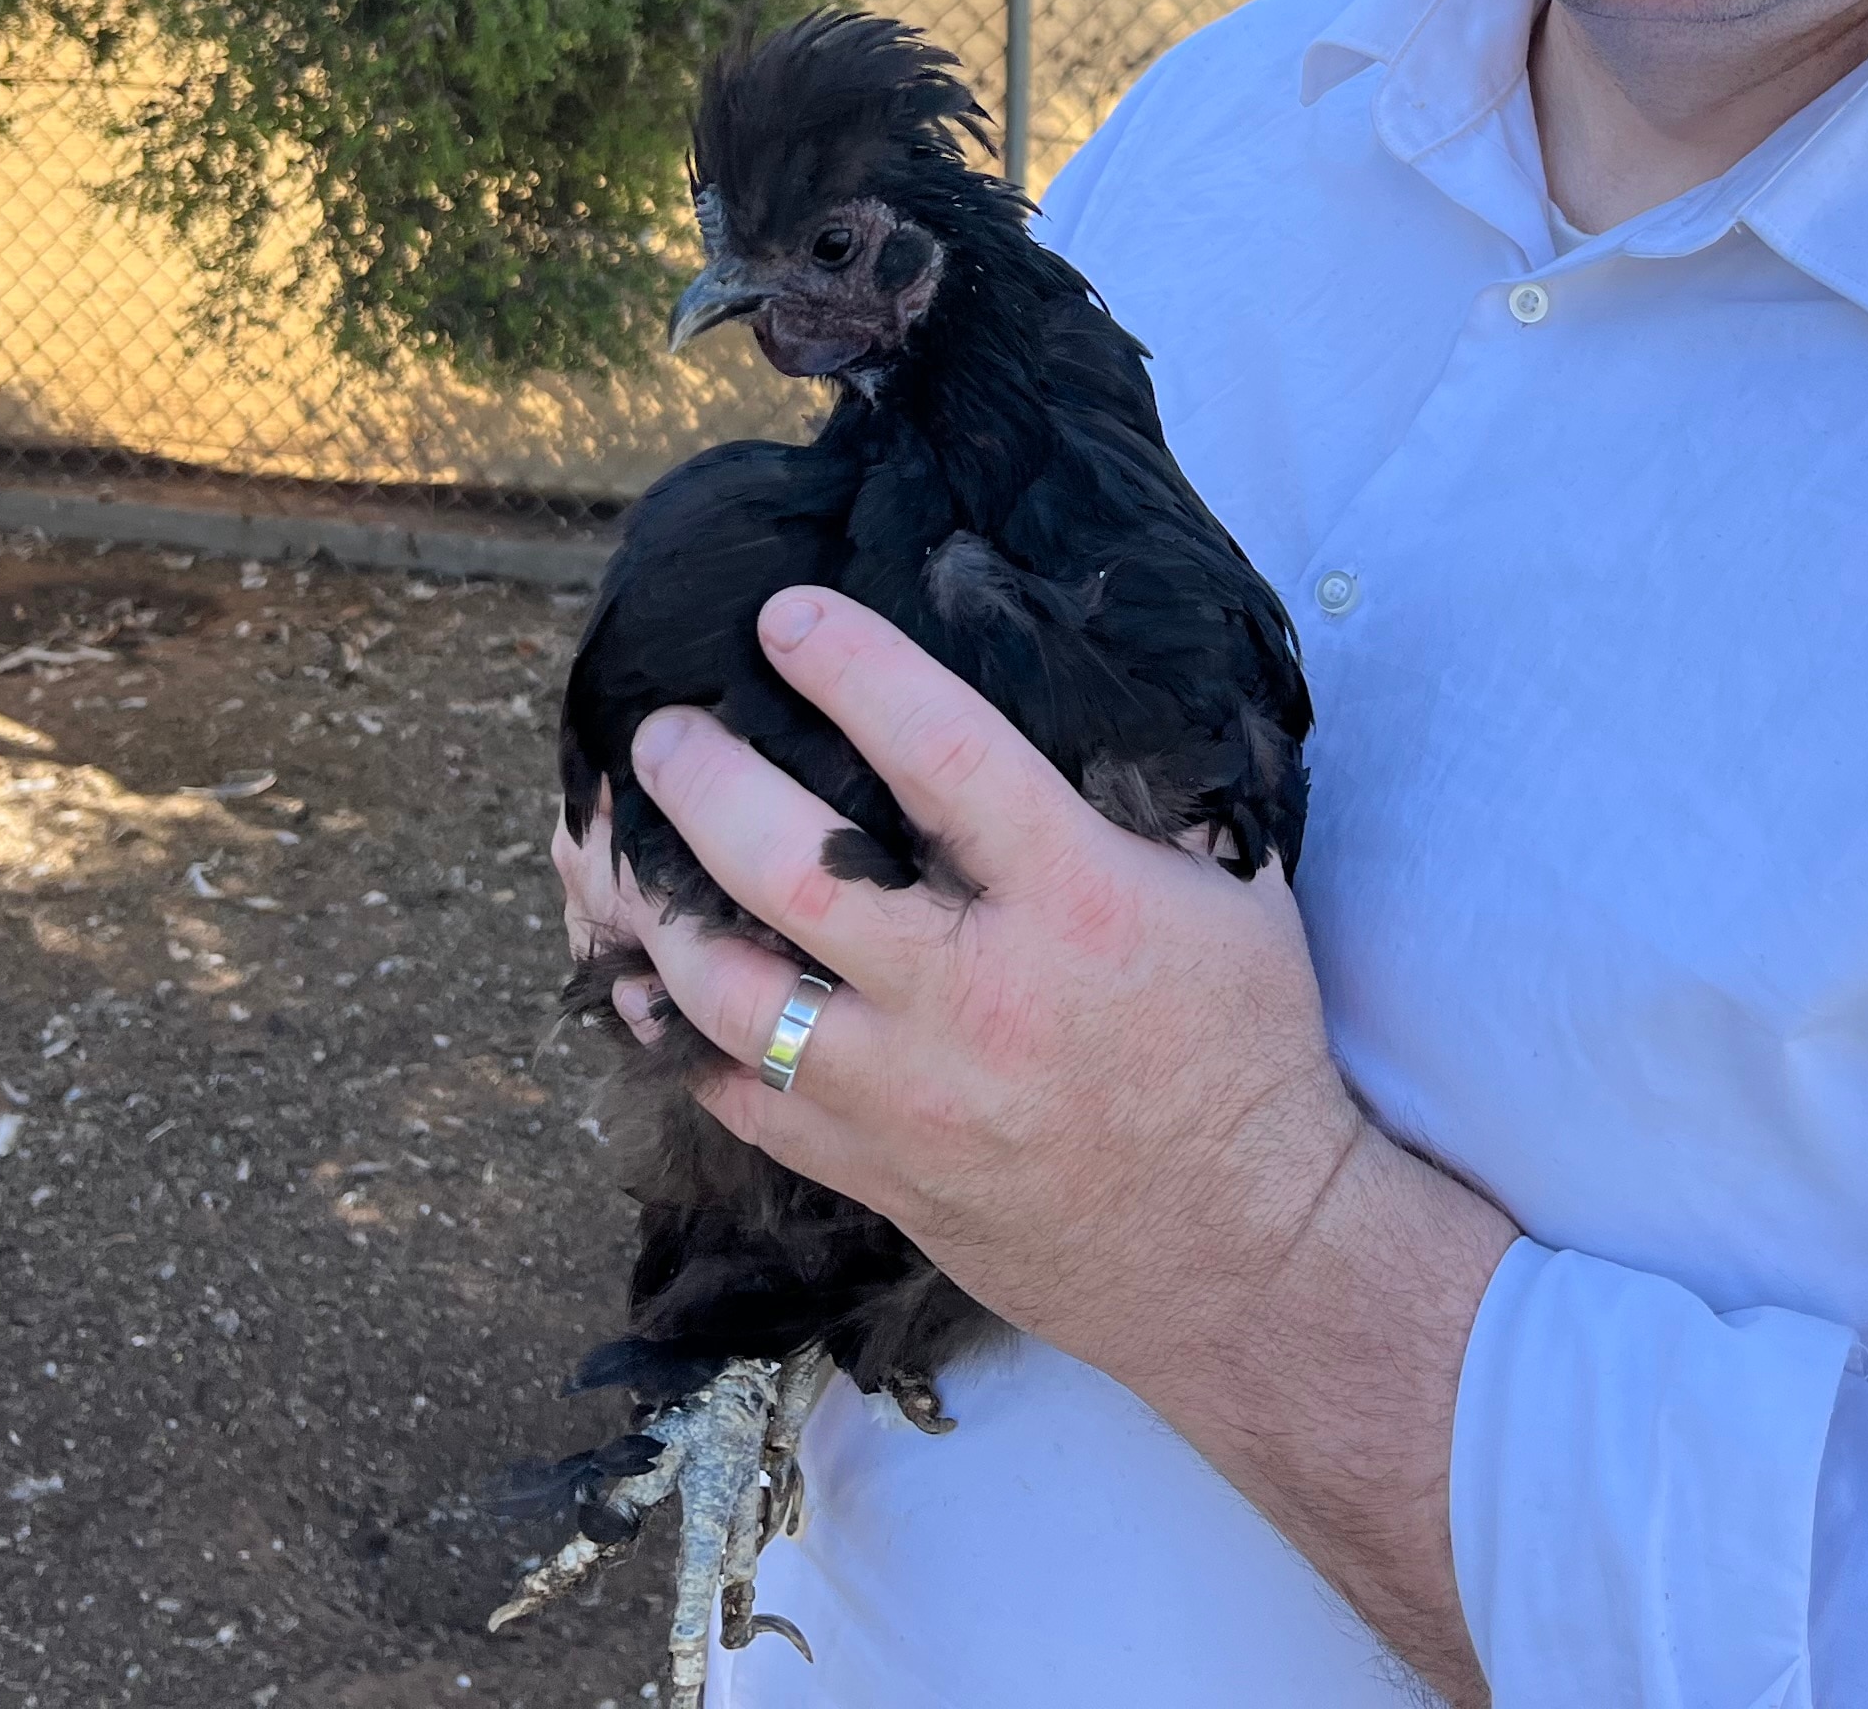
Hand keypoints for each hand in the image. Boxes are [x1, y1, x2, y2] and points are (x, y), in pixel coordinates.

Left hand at [599, 585, 1371, 1387]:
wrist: (1239, 1252)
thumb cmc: (1242, 1053)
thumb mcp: (1237, 896)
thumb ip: (1149, 800)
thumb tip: (1085, 695)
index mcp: (1074, 899)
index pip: (944, 754)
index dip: (855, 670)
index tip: (785, 616)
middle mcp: (975, 992)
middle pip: (795, 875)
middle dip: (705, 788)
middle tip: (660, 733)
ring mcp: (912, 1095)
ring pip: (734, 998)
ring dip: (662, 918)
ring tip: (625, 858)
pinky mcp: (877, 1174)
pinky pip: (743, 1103)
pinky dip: (684, 1043)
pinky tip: (652, 991)